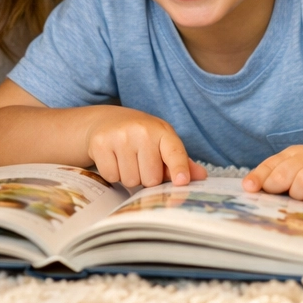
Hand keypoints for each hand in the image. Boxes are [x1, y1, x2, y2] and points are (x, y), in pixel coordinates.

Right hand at [85, 107, 207, 187]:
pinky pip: (112, 177)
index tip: (182, 181)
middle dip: (146, 178)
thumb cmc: (141, 137)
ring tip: (126, 159)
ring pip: (130, 181)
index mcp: (163, 132)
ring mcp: (120, 136)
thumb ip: (181, 162)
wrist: (106, 121)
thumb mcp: (163, 143)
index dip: (179, 168)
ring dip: (129, 177)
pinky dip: (113, 174)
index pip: (174, 152)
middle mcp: (142, 131)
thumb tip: (202, 177)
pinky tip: (114, 159)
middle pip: (151, 179)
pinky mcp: (100, 144)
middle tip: (141, 162)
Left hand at [242, 145, 302, 202]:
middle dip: (279, 187)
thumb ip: (272, 178)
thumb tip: (248, 187)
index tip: (250, 189)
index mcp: (294, 154)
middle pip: (286, 172)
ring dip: (300, 194)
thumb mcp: (294, 171)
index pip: (272, 164)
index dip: (259, 177)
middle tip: (283, 196)